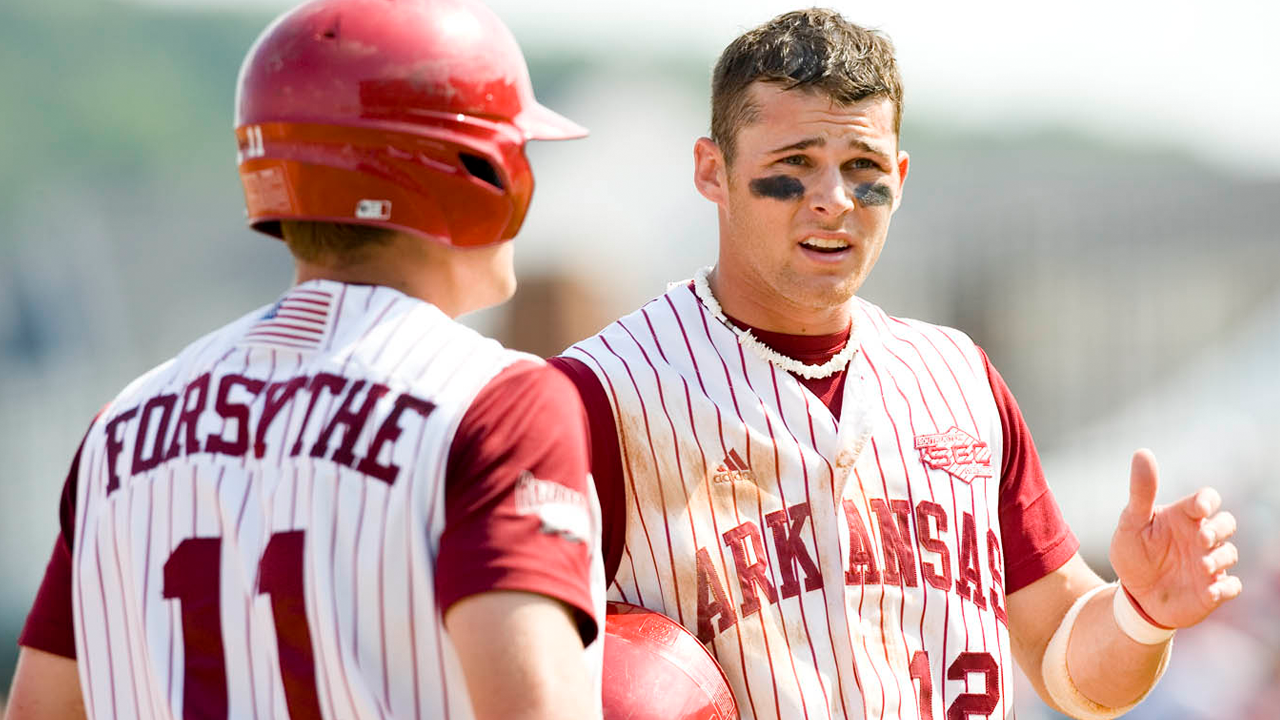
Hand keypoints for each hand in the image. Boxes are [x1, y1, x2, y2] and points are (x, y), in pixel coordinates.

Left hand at [1108, 449, 1242, 628]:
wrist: (1134, 594)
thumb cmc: (1134, 553)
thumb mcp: (1131, 522)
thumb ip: (1141, 491)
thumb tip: (1142, 452)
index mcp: (1183, 517)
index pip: (1206, 499)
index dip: (1208, 500)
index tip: (1200, 508)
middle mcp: (1200, 537)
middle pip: (1227, 523)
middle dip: (1219, 528)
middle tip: (1201, 538)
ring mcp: (1209, 563)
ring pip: (1230, 553)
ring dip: (1219, 559)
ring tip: (1201, 567)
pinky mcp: (1212, 590)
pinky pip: (1231, 587)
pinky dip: (1224, 588)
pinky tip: (1209, 592)